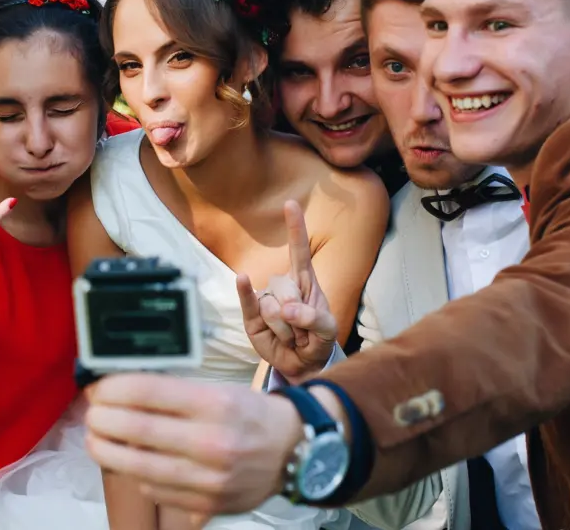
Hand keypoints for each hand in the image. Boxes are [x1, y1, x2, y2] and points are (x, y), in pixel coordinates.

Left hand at [85, 374, 302, 516]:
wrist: (292, 450)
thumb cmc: (248, 413)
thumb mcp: (216, 389)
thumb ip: (172, 393)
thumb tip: (121, 390)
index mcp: (214, 403)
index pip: (148, 392)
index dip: (113, 389)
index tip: (97, 388)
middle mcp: (212, 441)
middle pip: (138, 431)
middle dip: (102, 421)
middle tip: (90, 414)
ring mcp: (209, 477)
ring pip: (141, 467)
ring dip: (108, 452)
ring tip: (96, 439)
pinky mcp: (207, 502)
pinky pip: (157, 490)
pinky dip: (136, 475)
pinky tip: (128, 461)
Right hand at [236, 201, 337, 383]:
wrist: (302, 365)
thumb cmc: (316, 340)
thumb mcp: (327, 331)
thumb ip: (315, 319)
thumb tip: (287, 311)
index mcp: (304, 282)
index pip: (299, 251)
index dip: (294, 228)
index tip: (290, 204)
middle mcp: (282, 286)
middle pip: (285, 288)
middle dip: (297, 316)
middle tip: (303, 333)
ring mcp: (265, 300)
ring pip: (272, 307)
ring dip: (286, 330)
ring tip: (291, 337)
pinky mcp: (251, 317)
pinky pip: (249, 302)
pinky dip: (245, 291)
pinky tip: (242, 279)